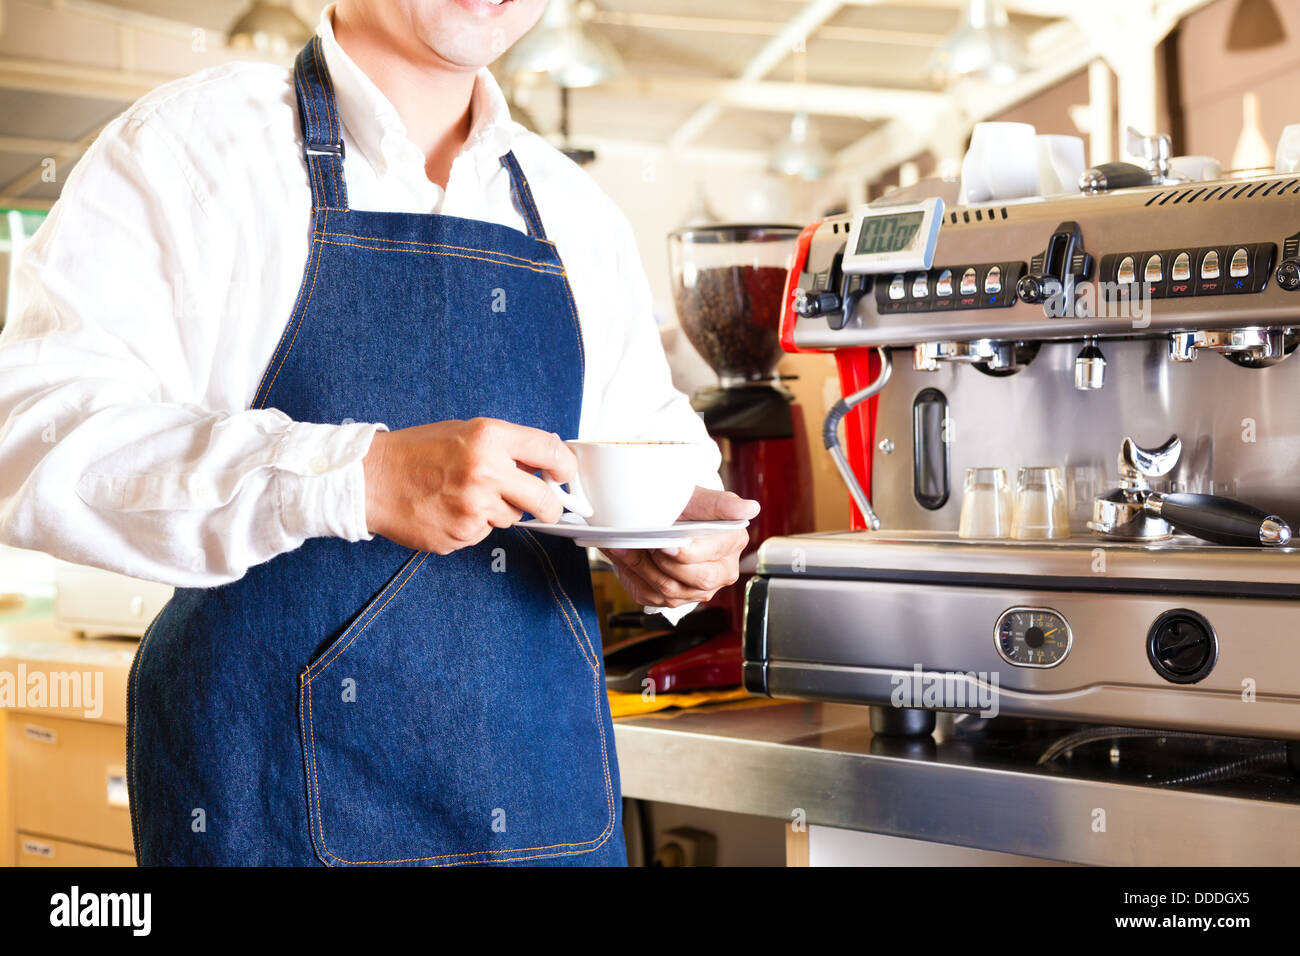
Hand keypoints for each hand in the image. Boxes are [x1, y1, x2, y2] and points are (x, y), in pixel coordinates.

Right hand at [362, 419, 574, 554]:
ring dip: (498, 511)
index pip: (549, 452)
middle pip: (544, 501)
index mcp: (489, 438)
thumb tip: (544, 464)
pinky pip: (483, 533)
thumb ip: (505, 446)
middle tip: (549, 507)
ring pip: (511, 519)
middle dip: (551, 507)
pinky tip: (449, 509)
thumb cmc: (416, 452)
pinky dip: (472, 525)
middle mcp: (485, 472)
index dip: (565, 467)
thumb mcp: (464, 432)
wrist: (370, 479)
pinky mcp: (461, 535)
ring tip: (465, 495)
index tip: (566, 475)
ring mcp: (473, 508)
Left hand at [602, 487, 759, 607]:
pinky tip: (630, 558)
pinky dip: (636, 577)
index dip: (683, 552)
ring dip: (644, 568)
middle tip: (646, 543)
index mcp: (733, 542)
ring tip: (631, 547)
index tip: (664, 542)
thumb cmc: (684, 507)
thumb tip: (750, 508)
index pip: (709, 557)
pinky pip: (654, 597)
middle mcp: (723, 570)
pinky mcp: (680, 599)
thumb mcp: (699, 498)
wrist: (664, 518)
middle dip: (665, 563)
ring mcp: (702, 589)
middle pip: (697, 580)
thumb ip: (722, 503)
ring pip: (671, 591)